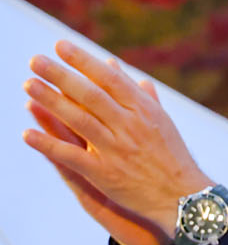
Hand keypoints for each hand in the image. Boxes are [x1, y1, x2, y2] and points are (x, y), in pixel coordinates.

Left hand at [23, 43, 211, 244]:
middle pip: (91, 95)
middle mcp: (130, 126)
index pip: (110, 79)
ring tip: (28, 85)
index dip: (84, 61)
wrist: (183, 198)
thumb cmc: (172, 158)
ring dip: (51, 102)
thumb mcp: (163, 124)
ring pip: (79, 120)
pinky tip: (27, 134)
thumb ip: (143, 98)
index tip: (61, 46)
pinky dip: (48, 145)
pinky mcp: (105, 174)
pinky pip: (72, 156)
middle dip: (61, 76)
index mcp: (145, 110)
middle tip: (36, 60)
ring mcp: (117, 149)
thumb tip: (130, 75)